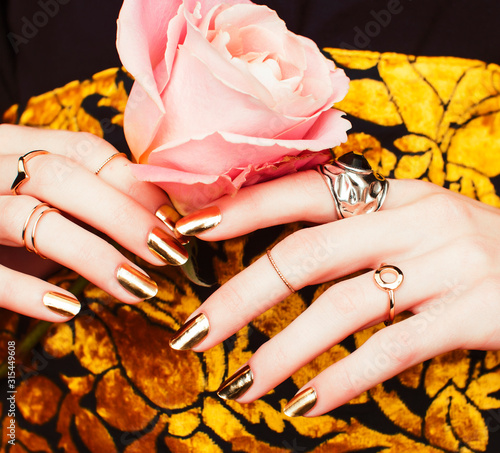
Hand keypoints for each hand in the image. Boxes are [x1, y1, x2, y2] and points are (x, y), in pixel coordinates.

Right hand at [0, 124, 187, 321]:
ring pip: (31, 218)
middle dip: (126, 218)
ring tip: (140, 288)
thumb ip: (80, 204)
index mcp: (15, 145)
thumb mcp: (36, 202)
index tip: (173, 221)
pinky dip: (27, 289)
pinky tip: (69, 309)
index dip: (133, 185)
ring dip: (94, 256)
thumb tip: (155, 222)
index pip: (85, 150)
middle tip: (172, 255)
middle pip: (63, 178)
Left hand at [169, 166, 499, 415]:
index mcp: (391, 195)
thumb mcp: (413, 222)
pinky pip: (391, 349)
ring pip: (341, 308)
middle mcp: (411, 221)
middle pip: (305, 256)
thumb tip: (281, 265)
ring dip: (285, 352)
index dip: (245, 208)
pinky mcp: (471, 312)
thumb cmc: (469, 248)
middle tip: (196, 333)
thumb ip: (354, 235)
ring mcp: (443, 265)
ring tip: (243, 386)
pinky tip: (307, 404)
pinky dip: (343, 379)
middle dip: (241, 296)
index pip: (303, 191)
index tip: (192, 230)